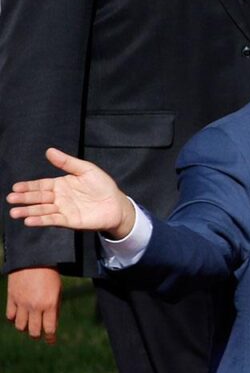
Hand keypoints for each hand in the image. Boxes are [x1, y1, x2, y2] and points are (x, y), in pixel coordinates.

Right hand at [6, 266, 61, 343]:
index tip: (51, 341)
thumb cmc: (50, 275)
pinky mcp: (11, 298)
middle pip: (33, 331)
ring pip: (20, 326)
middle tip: (39, 334)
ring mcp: (22, 303)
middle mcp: (35, 306)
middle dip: (37, 335)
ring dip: (25, 328)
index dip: (50, 338)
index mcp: (50, 305)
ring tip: (29, 325)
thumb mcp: (58, 292)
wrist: (34, 259)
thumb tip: (51, 325)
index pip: (49, 329)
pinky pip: (10, 316)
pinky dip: (14, 319)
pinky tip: (18, 317)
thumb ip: (55, 309)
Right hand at [7, 148, 134, 238]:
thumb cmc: (103, 186)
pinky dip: (41, 220)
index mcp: (60, 185)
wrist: (117, 204)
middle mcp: (59, 198)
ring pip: (42, 210)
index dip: (28, 186)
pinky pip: (53, 220)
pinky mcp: (70, 221)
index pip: (40, 185)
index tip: (15, 187)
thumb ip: (67, 162)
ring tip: (15, 212)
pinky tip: (30, 221)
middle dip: (24, 199)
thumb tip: (49, 151)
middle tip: (10, 199)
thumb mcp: (86, 169)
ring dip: (28, 211)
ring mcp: (63, 210)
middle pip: (38, 198)